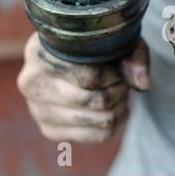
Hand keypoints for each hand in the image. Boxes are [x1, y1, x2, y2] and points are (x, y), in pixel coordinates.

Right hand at [17, 32, 149, 142]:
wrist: (72, 54)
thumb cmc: (96, 44)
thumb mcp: (118, 39)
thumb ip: (135, 57)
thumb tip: (142, 85)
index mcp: (42, 53)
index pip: (91, 77)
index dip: (116, 75)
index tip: (120, 67)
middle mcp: (32, 82)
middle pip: (96, 101)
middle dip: (119, 91)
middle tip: (122, 81)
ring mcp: (38, 109)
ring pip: (101, 120)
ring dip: (119, 106)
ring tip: (118, 92)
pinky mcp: (49, 130)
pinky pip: (99, 136)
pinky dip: (116, 123)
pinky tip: (113, 107)